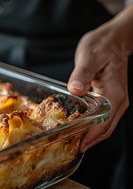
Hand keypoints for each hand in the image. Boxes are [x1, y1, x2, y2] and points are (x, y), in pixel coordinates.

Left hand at [68, 4, 132, 151]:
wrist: (115, 38)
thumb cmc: (103, 44)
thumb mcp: (90, 55)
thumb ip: (82, 73)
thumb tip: (76, 89)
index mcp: (114, 93)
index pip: (104, 123)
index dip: (91, 137)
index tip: (77, 146)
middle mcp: (117, 100)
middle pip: (106, 129)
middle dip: (90, 141)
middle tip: (70, 150)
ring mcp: (115, 100)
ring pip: (105, 126)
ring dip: (91, 136)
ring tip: (73, 144)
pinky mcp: (109, 98)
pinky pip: (102, 118)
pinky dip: (92, 127)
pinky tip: (79, 129)